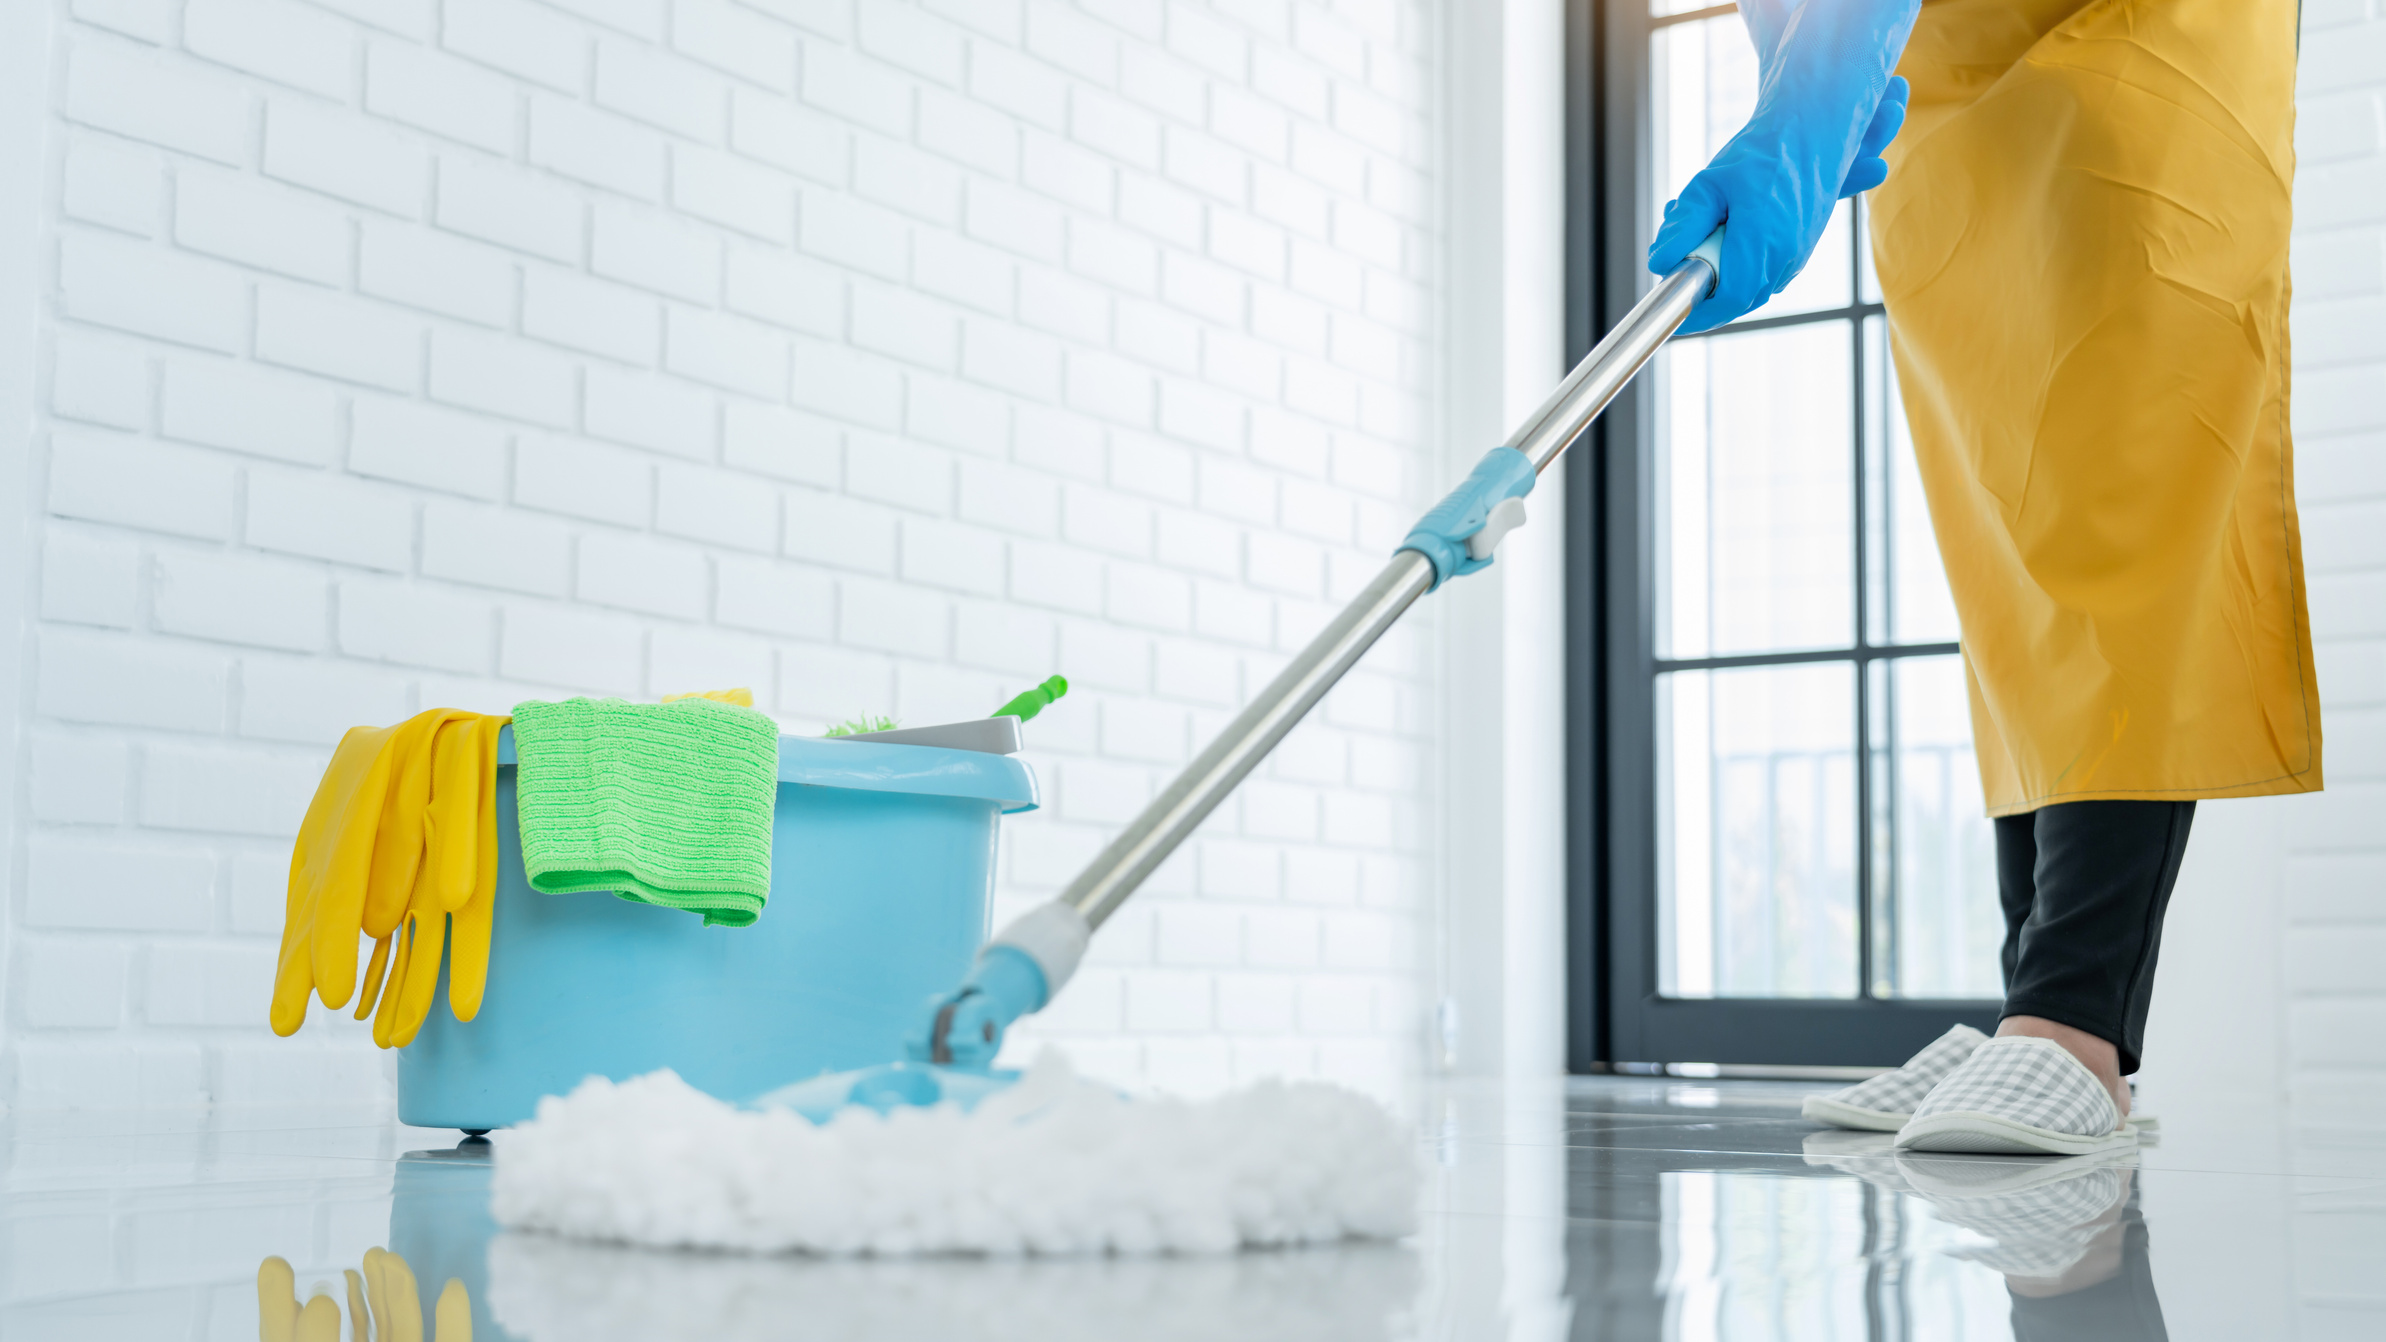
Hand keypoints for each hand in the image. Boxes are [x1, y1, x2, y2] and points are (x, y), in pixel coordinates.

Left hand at [1650, 0, 1919, 332]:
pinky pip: (1765, 275)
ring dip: (1721, 274)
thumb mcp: (1710, 184)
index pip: (1728, 299)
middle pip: (1737, 299)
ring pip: (1750, 288)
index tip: (1676, 315)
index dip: (1699, 313)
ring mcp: (1797, 257)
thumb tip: (1659, 263)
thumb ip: (1684, 226)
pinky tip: (1726, 231)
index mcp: (1763, 242)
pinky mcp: (1800, 252)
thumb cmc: (1762, 153)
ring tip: (1703, 231)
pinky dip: (1740, 265)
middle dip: (1704, 289)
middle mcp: (1785, 256)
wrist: (1812, 133)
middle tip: (1678, 261)